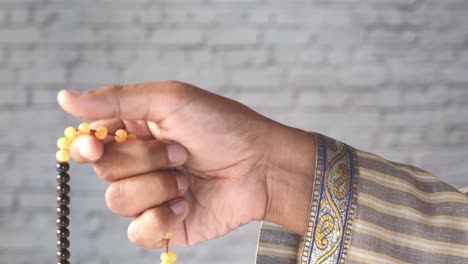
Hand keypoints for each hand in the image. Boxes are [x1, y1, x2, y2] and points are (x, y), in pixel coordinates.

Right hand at [58, 81, 315, 248]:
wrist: (261, 166)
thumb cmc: (222, 125)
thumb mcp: (170, 99)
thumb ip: (117, 100)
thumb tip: (64, 99)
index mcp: (137, 131)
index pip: (91, 141)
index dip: (88, 146)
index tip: (97, 145)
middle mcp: (140, 163)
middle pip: (105, 170)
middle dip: (144, 161)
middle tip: (180, 152)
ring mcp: (151, 194)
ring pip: (118, 201)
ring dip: (157, 187)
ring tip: (188, 178)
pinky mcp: (164, 224)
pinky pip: (137, 231)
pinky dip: (161, 217)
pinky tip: (187, 203)